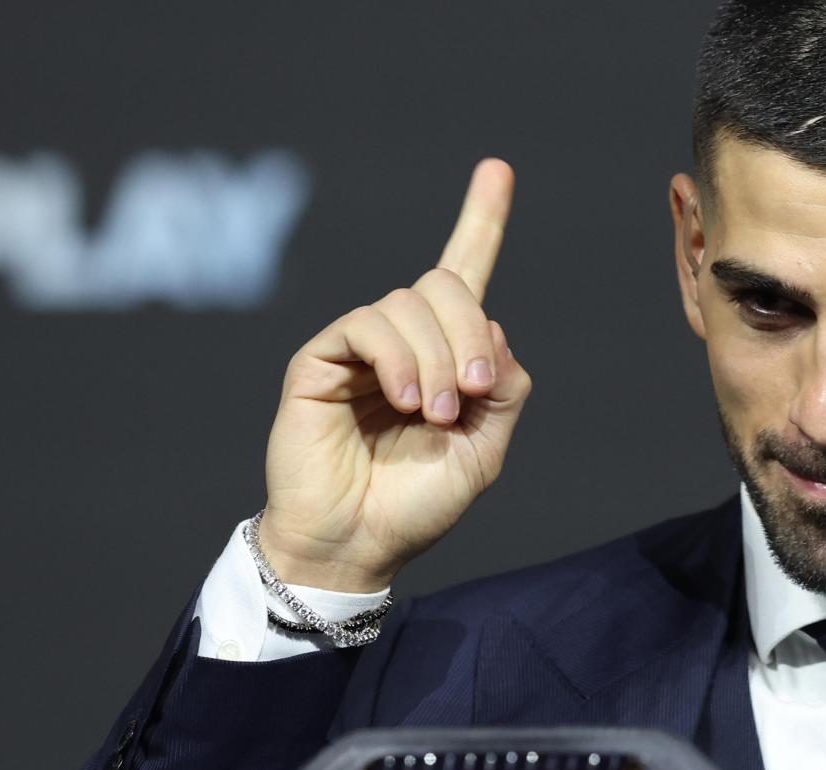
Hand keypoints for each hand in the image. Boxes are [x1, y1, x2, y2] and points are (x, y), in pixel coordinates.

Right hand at [258, 159, 529, 590]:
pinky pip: (366, 325)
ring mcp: (360, 348)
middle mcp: (402, 341)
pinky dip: (397, 359)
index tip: (497, 169)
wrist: (359, 544)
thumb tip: (492, 328)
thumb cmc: (417, 503)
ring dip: (436, 359)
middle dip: (471, 334)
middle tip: (471, 394)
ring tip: (432, 415)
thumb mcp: (486, 448)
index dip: (481, 219)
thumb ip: (505, 387)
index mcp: (445, 355)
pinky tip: (403, 401)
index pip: (464, 273)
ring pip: (410, 303)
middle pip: (447, 285)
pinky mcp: (320, 360)